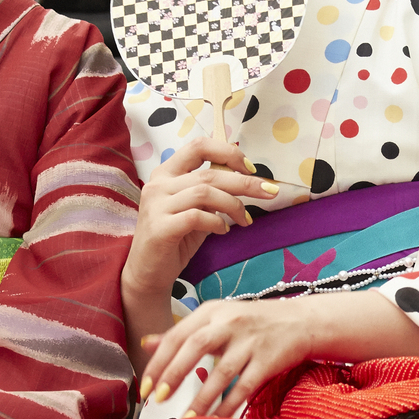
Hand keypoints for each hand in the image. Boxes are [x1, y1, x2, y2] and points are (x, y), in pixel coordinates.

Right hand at [120, 136, 275, 350]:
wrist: (149, 272)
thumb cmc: (177, 238)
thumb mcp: (197, 208)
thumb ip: (213, 191)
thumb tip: (246, 176)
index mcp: (167, 173)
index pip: (198, 146)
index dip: (228, 153)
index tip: (250, 168)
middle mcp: (158, 184)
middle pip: (208, 174)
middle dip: (244, 182)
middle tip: (269, 192)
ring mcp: (156, 205)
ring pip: (205, 193)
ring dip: (233, 205)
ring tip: (244, 220)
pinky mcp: (160, 227)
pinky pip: (196, 216)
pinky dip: (216, 222)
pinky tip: (223, 230)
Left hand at [138, 296, 319, 418]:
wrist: (301, 321)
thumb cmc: (253, 322)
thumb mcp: (217, 318)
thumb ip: (183, 331)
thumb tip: (146, 344)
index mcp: (212, 311)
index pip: (177, 335)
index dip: (158, 362)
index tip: (145, 387)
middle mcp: (230, 322)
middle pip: (195, 346)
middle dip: (174, 374)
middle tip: (159, 399)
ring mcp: (251, 341)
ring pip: (221, 372)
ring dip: (202, 398)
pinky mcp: (268, 360)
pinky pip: (245, 387)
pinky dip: (229, 405)